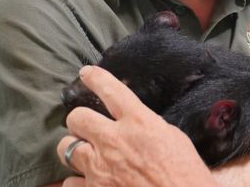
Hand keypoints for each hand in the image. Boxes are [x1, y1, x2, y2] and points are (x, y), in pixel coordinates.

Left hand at [57, 66, 219, 186]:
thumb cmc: (184, 173)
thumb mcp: (172, 138)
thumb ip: (147, 126)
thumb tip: (134, 122)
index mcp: (138, 122)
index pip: (111, 90)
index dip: (96, 77)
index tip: (86, 73)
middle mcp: (114, 141)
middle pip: (78, 117)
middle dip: (79, 119)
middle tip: (86, 124)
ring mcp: (100, 168)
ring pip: (65, 147)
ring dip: (74, 148)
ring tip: (84, 151)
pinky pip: (69, 182)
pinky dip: (77, 181)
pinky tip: (88, 180)